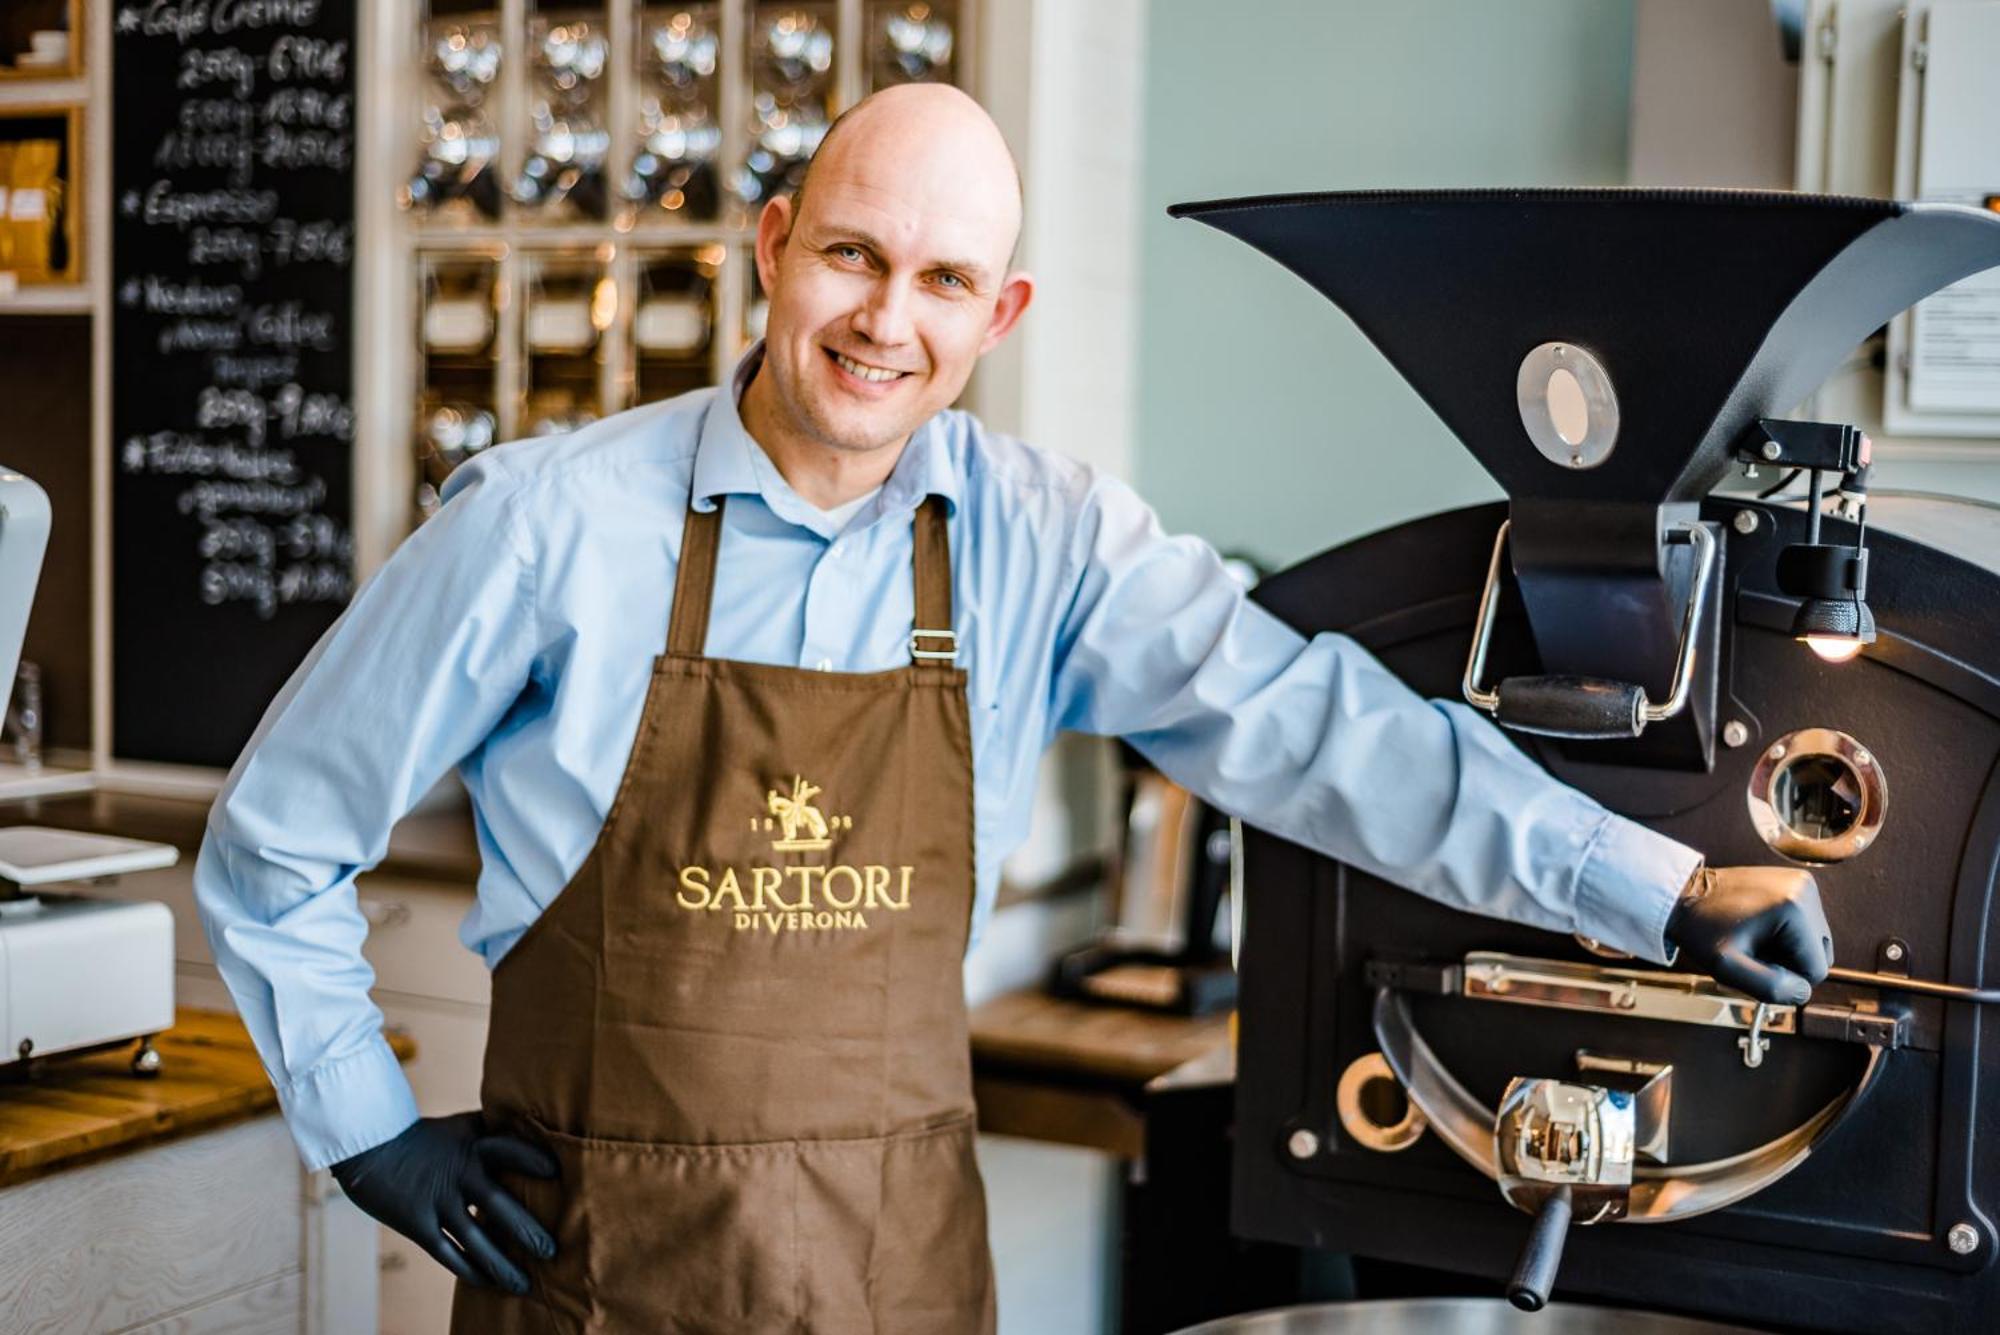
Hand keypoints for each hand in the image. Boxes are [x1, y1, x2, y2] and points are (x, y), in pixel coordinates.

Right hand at [330, 1112, 557, 1294]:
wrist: (372, 1147)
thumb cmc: (429, 1137)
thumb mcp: (465, 1127)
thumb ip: (498, 1133)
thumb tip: (540, 1130)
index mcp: (474, 1146)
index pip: (509, 1150)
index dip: (532, 1160)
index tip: (557, 1173)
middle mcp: (459, 1175)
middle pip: (498, 1205)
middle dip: (526, 1230)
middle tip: (552, 1252)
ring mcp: (438, 1202)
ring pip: (475, 1240)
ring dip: (502, 1265)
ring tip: (526, 1285)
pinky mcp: (418, 1225)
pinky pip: (448, 1254)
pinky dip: (469, 1271)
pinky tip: (488, 1284)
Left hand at [1666, 865, 1832, 1005]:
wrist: (1682, 895)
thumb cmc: (1700, 929)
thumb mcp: (1727, 967)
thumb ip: (1769, 987)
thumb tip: (1803, 992)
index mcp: (1795, 909)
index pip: (1816, 970)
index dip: (1785, 978)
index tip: (1753, 963)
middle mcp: (1806, 890)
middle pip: (1819, 955)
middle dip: (1787, 963)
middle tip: (1751, 953)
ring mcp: (1802, 883)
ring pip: (1813, 942)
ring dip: (1786, 950)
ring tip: (1752, 939)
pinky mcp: (1796, 883)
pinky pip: (1805, 926)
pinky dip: (1785, 935)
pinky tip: (1757, 927)